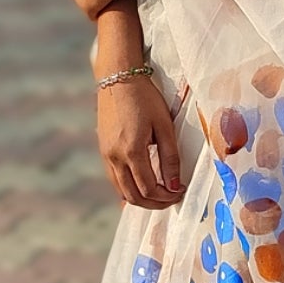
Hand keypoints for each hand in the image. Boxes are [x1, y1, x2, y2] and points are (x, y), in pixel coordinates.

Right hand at [98, 75, 185, 209]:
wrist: (118, 79)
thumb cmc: (145, 98)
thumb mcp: (164, 126)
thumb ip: (170, 157)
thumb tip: (175, 185)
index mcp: (132, 151)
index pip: (149, 189)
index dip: (166, 197)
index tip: (181, 192)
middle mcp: (115, 158)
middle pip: (134, 196)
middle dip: (155, 203)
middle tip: (172, 199)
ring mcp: (106, 156)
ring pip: (122, 191)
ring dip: (141, 199)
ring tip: (159, 194)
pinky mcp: (103, 151)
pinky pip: (115, 179)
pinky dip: (129, 188)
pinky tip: (142, 184)